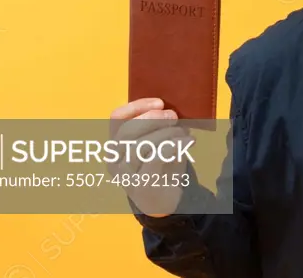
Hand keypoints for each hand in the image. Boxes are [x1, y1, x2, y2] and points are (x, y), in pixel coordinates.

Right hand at [109, 97, 191, 216]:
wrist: (162, 200)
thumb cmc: (160, 166)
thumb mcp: (159, 143)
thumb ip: (160, 127)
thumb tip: (172, 109)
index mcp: (116, 143)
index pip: (116, 118)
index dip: (137, 106)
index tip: (160, 102)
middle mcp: (114, 158)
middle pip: (126, 131)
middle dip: (152, 119)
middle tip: (173, 116)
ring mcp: (125, 174)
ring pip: (140, 146)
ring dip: (165, 134)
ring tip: (183, 133)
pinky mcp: (140, 185)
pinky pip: (154, 159)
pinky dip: (173, 146)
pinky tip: (188, 142)